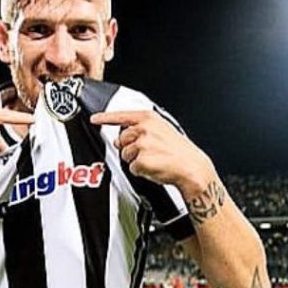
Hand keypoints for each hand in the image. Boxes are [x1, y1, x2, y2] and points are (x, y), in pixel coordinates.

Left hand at [91, 108, 209, 189]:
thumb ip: (142, 129)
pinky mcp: (142, 160)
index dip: (105, 118)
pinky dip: (141, 171)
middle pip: (121, 140)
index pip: (121, 116)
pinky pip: (132, 168)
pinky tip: (154, 167)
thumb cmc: (179, 151)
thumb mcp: (163, 130)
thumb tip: (123, 136)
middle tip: (148, 152)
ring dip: (136, 160)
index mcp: (149, 119)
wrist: (192, 167)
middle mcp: (144, 129)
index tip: (95, 119)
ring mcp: (142, 144)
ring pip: (125, 155)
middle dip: (129, 148)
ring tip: (154, 159)